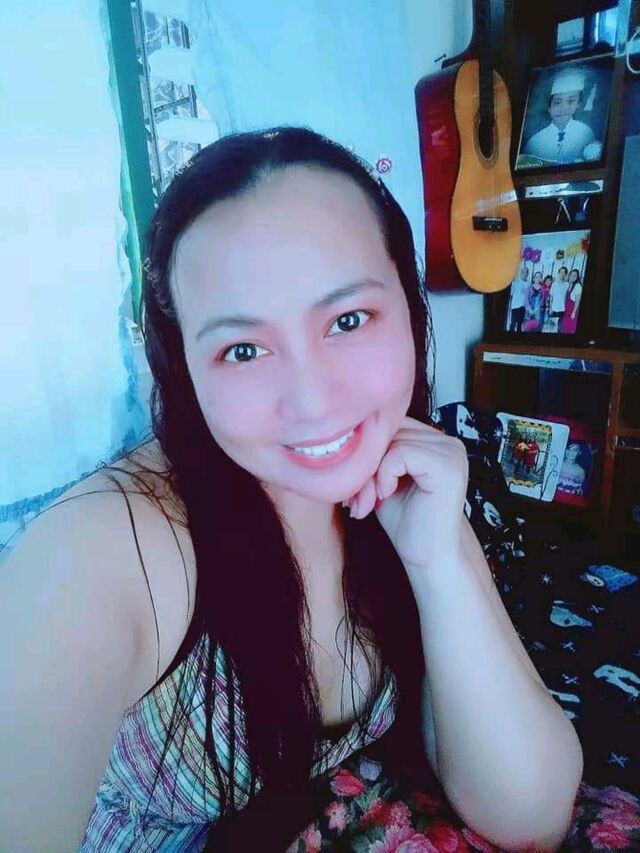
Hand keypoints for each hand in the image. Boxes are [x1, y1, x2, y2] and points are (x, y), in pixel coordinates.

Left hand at [344, 416, 468, 577]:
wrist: (428, 559)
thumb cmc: (406, 523)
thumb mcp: (384, 479)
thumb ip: (377, 452)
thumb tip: (348, 429)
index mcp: (436, 441)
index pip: (392, 423)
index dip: (369, 450)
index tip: (359, 486)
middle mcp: (448, 441)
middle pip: (391, 429)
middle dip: (368, 463)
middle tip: (361, 498)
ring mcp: (451, 452)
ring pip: (393, 439)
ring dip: (373, 472)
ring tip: (371, 500)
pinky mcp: (448, 466)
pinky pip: (401, 452)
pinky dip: (385, 473)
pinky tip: (387, 493)